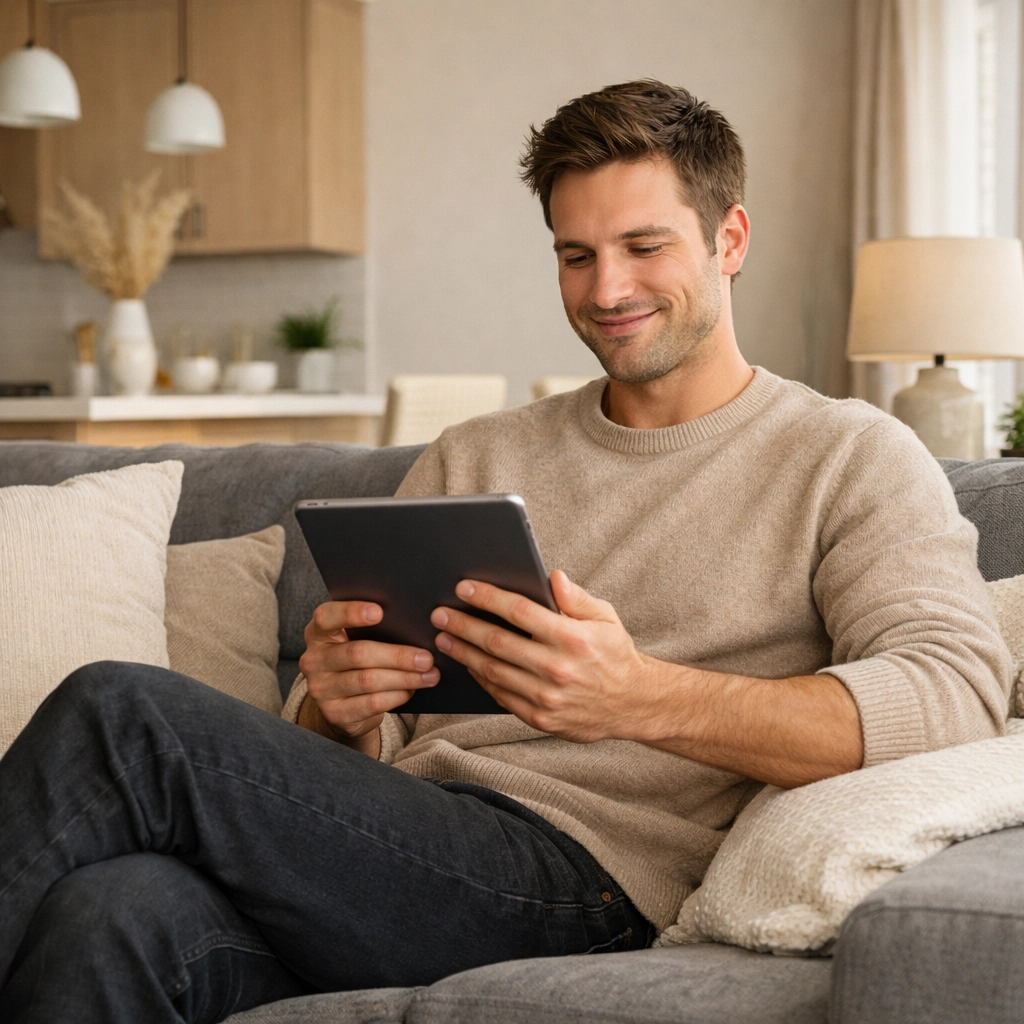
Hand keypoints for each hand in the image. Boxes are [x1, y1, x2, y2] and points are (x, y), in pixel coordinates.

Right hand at [299, 600, 439, 751]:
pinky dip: (397, 696)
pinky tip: (412, 690)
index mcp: (318, 633)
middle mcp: (314, 660)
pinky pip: (372, 703)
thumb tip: (415, 626)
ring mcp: (321, 689)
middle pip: (358, 653)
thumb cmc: (357, 660)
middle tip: (426, 658)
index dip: (351, 612)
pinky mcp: (335, 713)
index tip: (380, 612)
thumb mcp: (356, 640)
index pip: (326, 617)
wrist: (343, 702)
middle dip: (398, 656)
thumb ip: (374, 629)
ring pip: (368, 680)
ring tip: (429, 675)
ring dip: (404, 678)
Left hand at [430, 570, 659, 741]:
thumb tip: (551, 576)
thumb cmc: (615, 654)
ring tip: (445, 639)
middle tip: (440, 615)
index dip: (488, 598)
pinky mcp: (541, 718)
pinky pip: (501, 696)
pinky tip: (469, 664)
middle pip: (497, 642)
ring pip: (493, 671)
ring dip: (464, 653)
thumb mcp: (605, 617)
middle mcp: (558, 668)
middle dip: (463, 626)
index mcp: (573, 638)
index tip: (464, 588)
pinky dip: (481, 678)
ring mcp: (547, 697)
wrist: (633, 704)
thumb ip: (576, 597)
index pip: (520, 612)